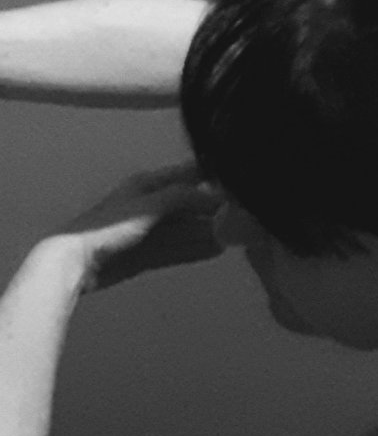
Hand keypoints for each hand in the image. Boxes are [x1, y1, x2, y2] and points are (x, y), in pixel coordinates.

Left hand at [59, 163, 226, 292]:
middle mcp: (150, 204)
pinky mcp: (146, 254)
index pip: (186, 174)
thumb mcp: (151, 205)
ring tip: (234, 237)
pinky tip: (216, 251)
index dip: (210, 175)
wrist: (76, 261)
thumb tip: (215, 197)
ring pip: (185, 229)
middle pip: (188, 205)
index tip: (236, 178)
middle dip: (213, 210)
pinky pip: (177, 249)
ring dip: (207, 232)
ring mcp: (149, 231)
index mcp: (148, 184)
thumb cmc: (112, 226)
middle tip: (242, 216)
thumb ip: (183, 197)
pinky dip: (196, 249)